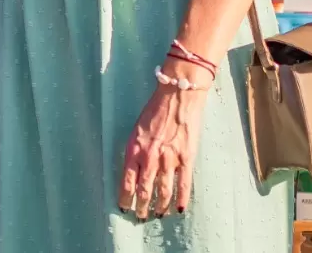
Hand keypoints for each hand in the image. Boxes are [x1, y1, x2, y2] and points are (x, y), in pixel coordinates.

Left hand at [120, 62, 210, 218]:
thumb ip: (136, 150)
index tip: (125, 206)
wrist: (177, 94)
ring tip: (158, 214)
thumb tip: (134, 170)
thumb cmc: (155, 108)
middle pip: (144, 191)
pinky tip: (179, 209)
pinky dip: (182, 199)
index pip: (126, 182)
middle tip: (141, 216)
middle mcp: (149, 158)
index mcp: (134, 149)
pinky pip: (184, 185)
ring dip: (160, 206)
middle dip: (142, 206)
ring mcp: (169, 159)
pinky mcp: (186, 158)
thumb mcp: (137, 129)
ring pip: (163, 191)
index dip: (126, 198)